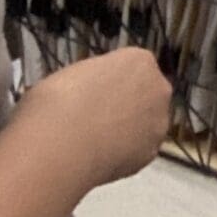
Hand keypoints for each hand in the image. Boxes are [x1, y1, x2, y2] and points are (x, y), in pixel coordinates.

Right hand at [17, 46, 173, 187]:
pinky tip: (101, 157)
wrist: (61, 145)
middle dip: (125, 103)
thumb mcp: (71, 74)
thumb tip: (94, 87)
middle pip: (144, 93)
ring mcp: (159, 121)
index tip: (91, 92)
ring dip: (128, 129)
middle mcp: (159, 88)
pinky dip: (123, 153)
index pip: (130, 66)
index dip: (109, 81)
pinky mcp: (152, 151)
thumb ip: (95, 78)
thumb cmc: (57, 101)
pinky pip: (138, 149)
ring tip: (96, 141)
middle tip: (96, 117)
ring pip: (145, 123)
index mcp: (139, 60)